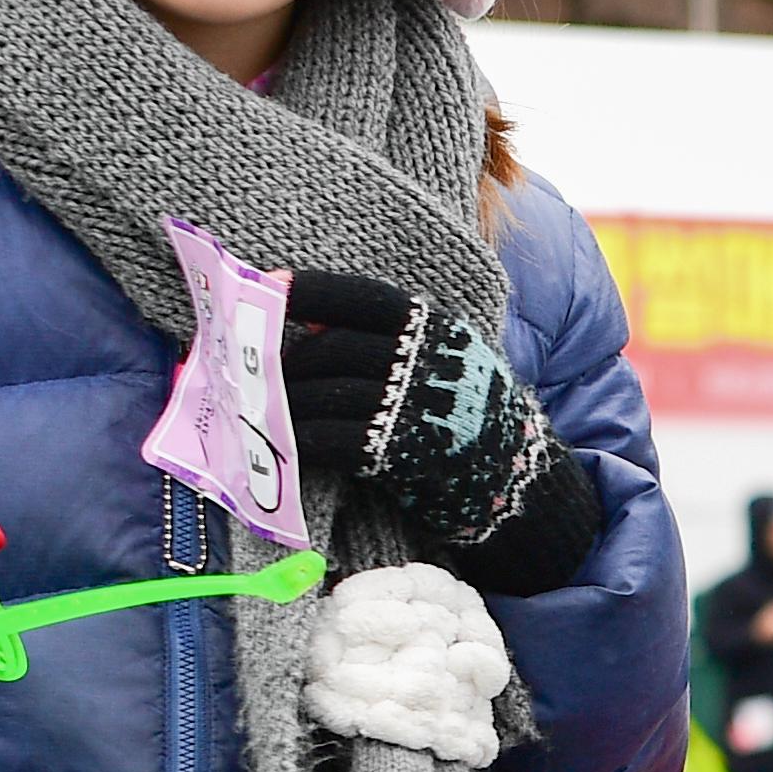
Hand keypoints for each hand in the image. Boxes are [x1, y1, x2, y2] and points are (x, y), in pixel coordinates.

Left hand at [281, 269, 601, 590]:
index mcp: (437, 330)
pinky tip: (283, 443)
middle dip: (283, 361)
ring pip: (324, 394)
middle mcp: (425, 362)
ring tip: (259, 409)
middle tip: (254, 373)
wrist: (518, 484)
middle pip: (331, 348)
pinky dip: (299, 439)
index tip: (268, 286)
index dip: (311, 290)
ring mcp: (414, 410)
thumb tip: (315, 321)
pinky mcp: (400, 455)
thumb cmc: (470, 418)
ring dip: (282, 402)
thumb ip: (393, 340)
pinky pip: (330, 439)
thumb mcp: (447, 362)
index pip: (361, 298)